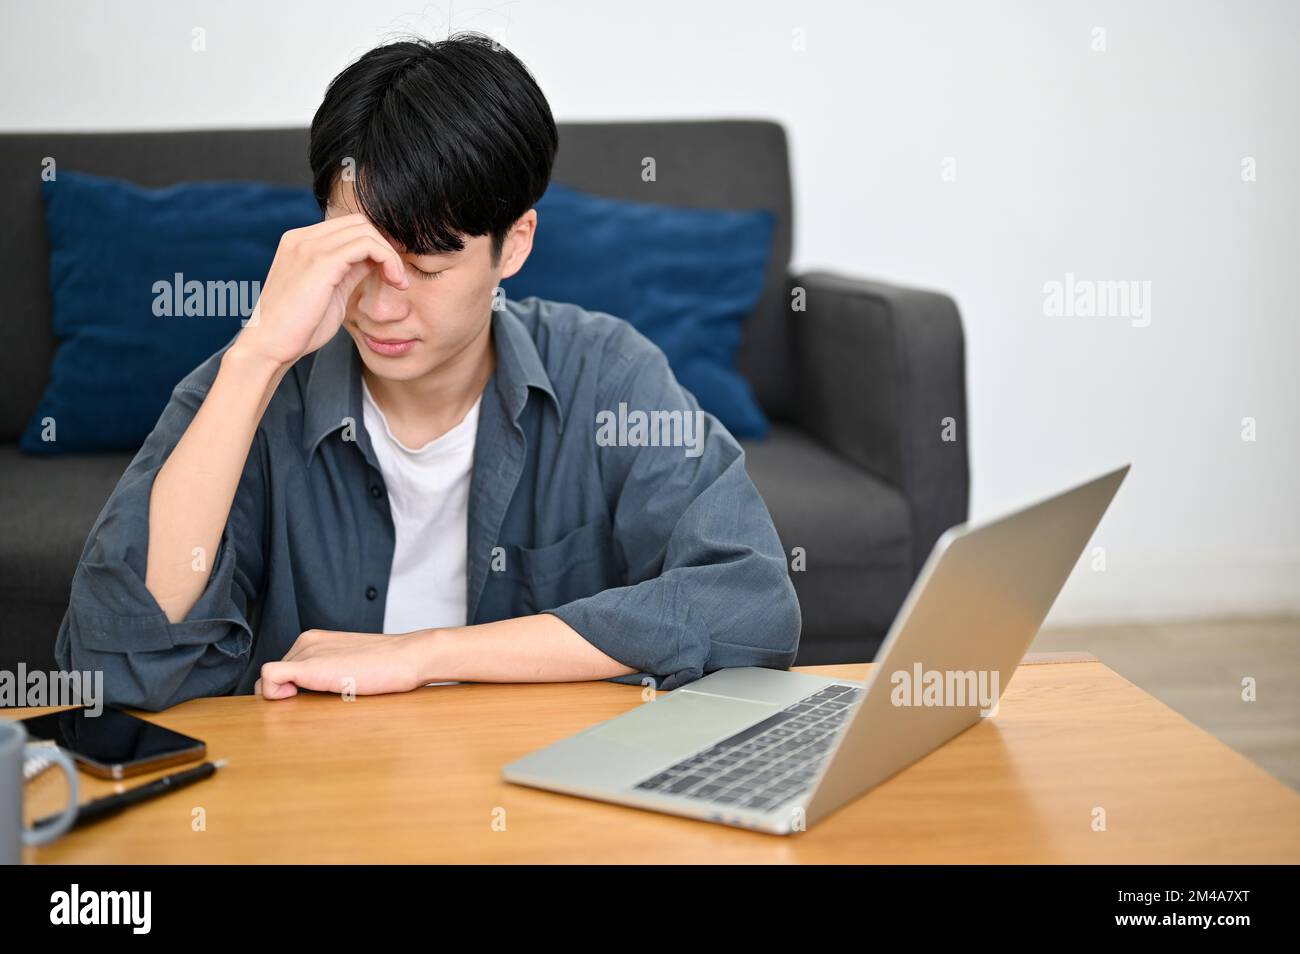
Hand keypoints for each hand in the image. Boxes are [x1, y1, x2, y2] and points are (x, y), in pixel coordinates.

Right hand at [234, 213, 409, 367]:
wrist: (270, 347)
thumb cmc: (299, 328)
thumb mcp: (330, 292)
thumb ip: (348, 271)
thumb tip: (374, 260)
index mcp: (300, 242)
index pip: (348, 226)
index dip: (376, 244)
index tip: (392, 269)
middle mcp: (302, 238)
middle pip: (359, 222)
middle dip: (385, 246)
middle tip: (398, 275)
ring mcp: (309, 246)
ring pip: (366, 231)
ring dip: (390, 254)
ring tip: (398, 282)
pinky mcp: (321, 262)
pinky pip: (366, 246)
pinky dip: (387, 259)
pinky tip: (394, 281)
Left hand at [256, 629, 428, 699]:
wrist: (407, 657)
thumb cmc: (388, 666)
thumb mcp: (350, 665)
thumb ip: (328, 672)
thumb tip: (310, 693)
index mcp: (316, 640)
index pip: (284, 667)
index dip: (290, 687)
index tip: (307, 699)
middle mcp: (306, 642)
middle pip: (275, 675)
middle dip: (286, 692)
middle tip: (313, 703)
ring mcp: (306, 652)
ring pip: (269, 679)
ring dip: (284, 696)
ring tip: (314, 702)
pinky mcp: (309, 666)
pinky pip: (269, 677)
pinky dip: (273, 693)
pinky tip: (297, 699)